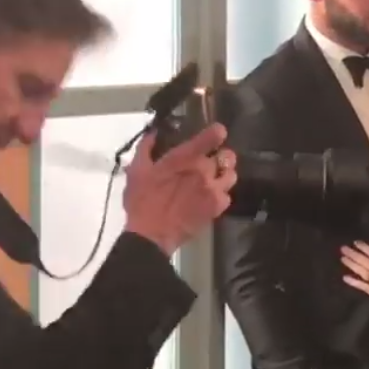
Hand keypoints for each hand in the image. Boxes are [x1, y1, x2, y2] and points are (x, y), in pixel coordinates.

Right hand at [123, 122, 237, 256]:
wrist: (150, 235)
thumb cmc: (142, 200)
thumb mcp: (137, 170)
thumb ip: (146, 147)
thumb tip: (154, 132)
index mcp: (186, 157)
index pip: (214, 136)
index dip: (217, 133)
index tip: (215, 134)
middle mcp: (205, 170)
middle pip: (227, 155)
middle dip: (219, 157)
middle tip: (208, 162)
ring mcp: (214, 190)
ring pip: (231, 174)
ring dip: (223, 174)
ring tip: (212, 179)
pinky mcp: (217, 208)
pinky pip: (227, 195)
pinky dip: (220, 194)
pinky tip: (209, 197)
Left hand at [340, 241, 368, 309]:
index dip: (363, 247)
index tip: (356, 243)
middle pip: (363, 260)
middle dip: (353, 253)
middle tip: (343, 248)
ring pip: (360, 270)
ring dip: (351, 264)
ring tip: (343, 258)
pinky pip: (361, 285)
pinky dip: (353, 281)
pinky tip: (345, 277)